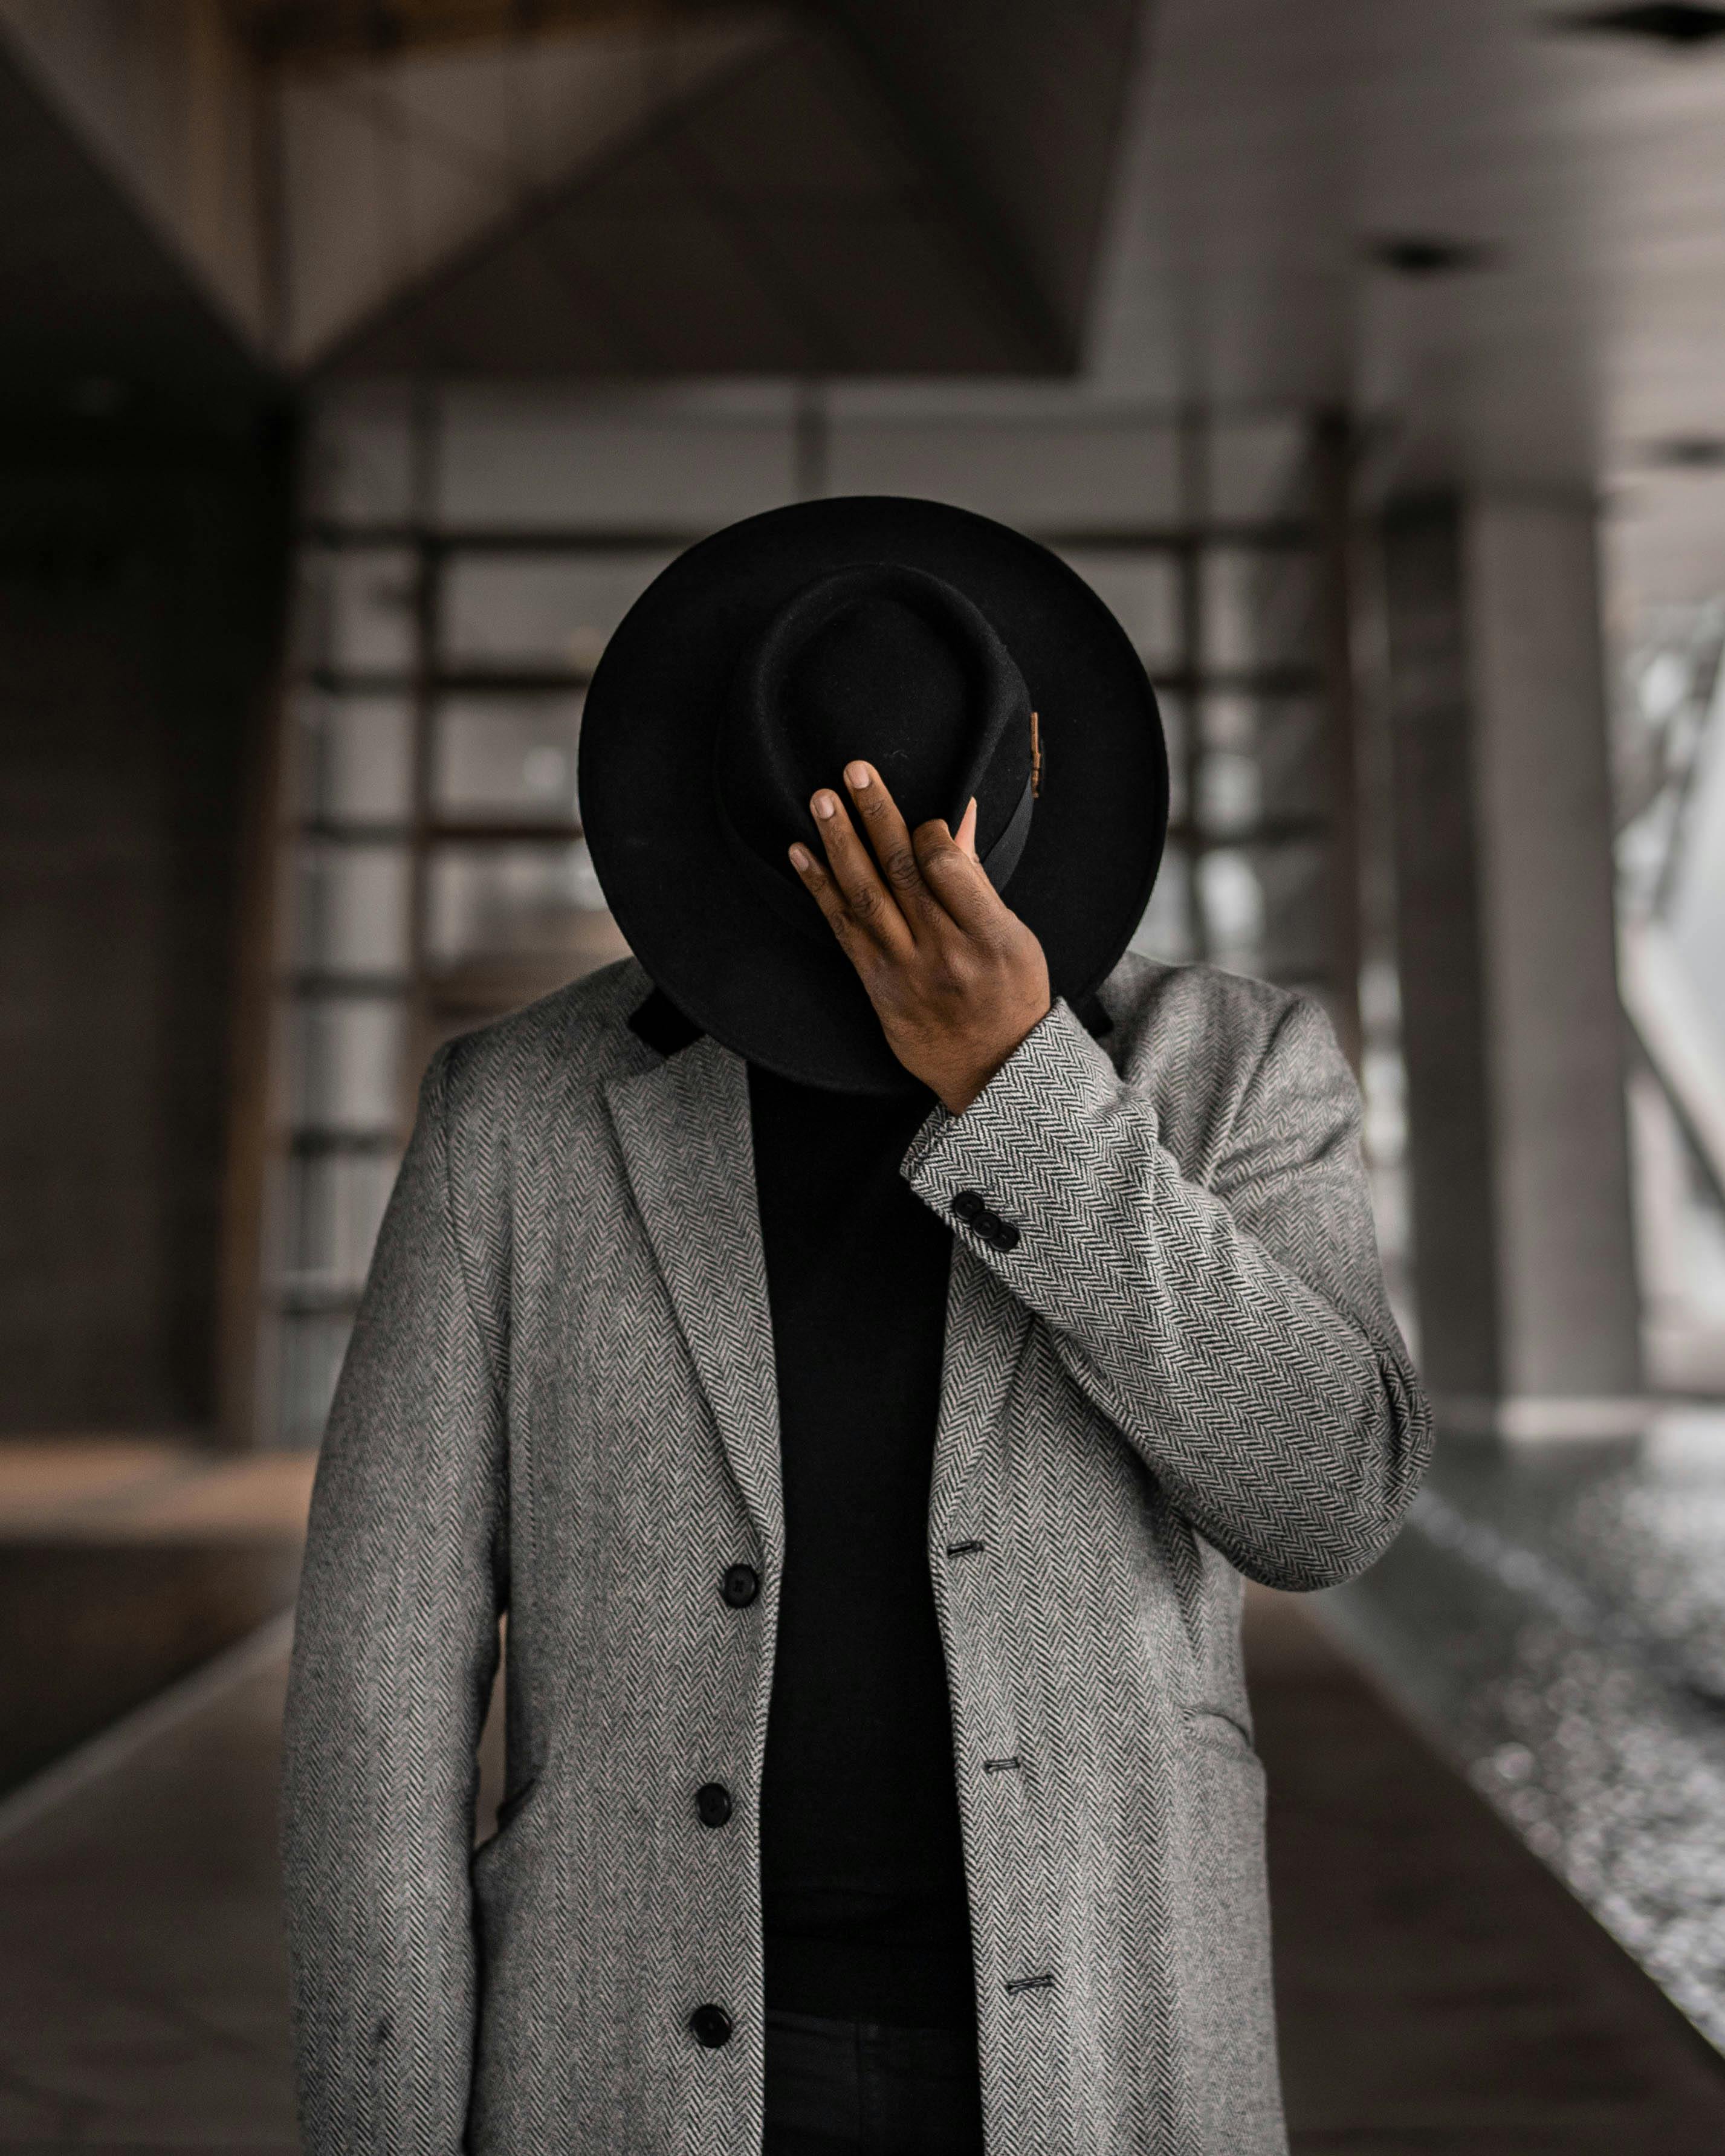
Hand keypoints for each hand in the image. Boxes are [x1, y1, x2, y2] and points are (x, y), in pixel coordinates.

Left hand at [789, 760, 1051, 1113]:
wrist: (992, 1068)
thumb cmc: (1010, 995)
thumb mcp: (1014, 936)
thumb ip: (978, 880)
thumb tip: (957, 817)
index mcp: (989, 934)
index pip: (946, 865)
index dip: (928, 832)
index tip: (922, 819)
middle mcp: (945, 951)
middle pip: (902, 870)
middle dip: (875, 814)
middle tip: (853, 771)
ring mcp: (906, 970)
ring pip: (866, 895)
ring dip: (839, 843)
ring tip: (821, 801)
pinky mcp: (877, 986)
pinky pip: (843, 929)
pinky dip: (820, 889)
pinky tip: (802, 855)